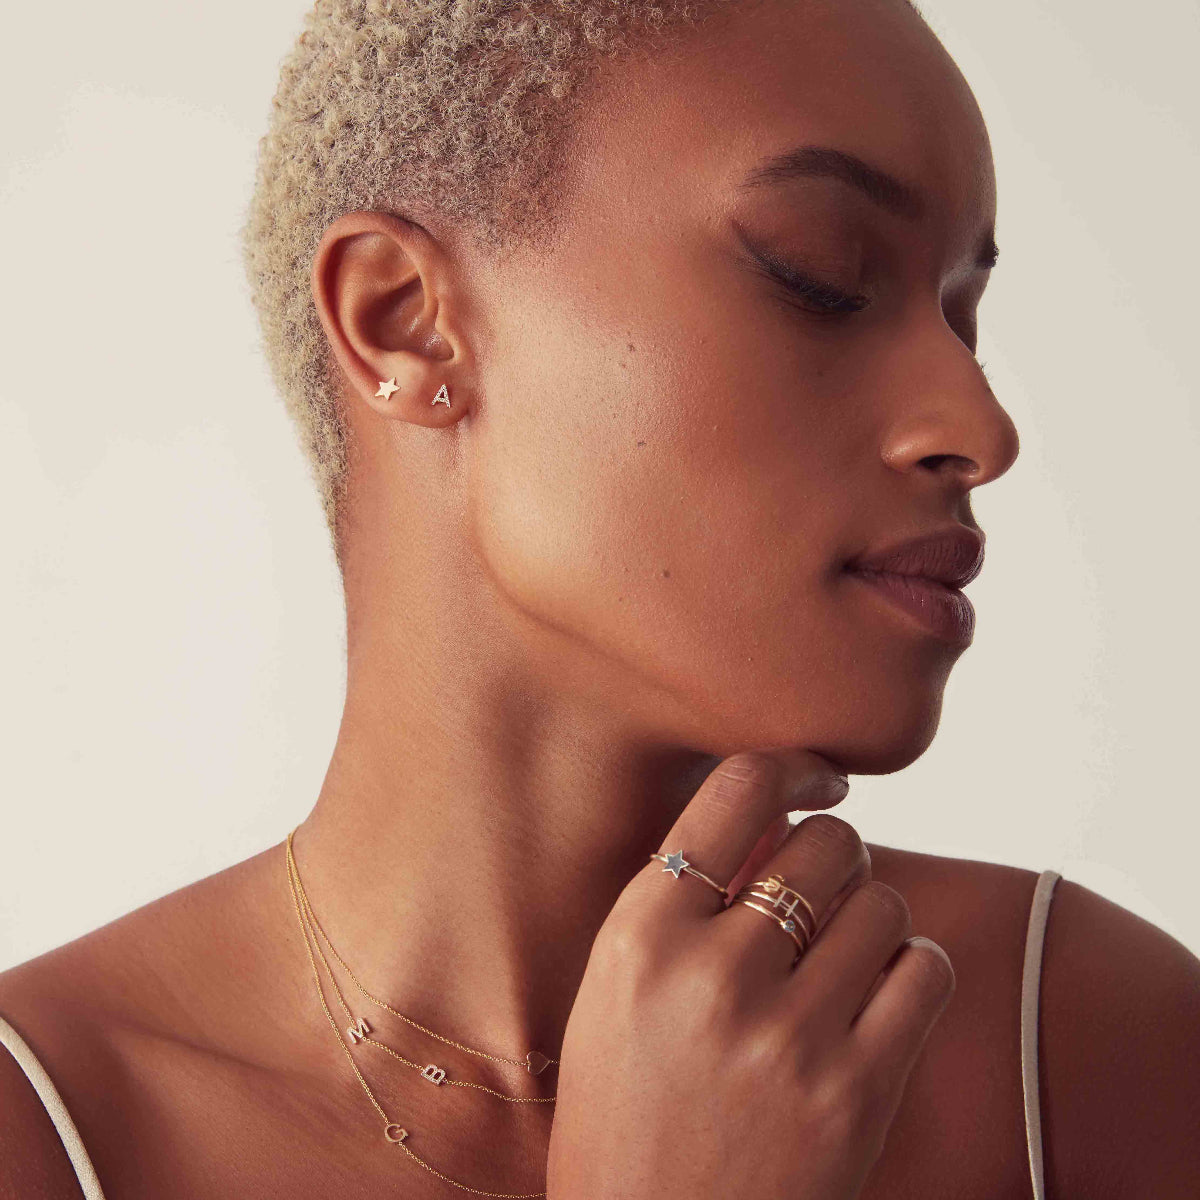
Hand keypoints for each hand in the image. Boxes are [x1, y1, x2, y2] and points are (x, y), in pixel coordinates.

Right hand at [545, 749, 954, 1199]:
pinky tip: (881, 991)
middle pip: (826, 842)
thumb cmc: (626, 1114)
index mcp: (639, 939)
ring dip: (872, 915)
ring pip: (882, 902)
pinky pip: (926, 970)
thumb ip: (680, 903)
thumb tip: (772, 818)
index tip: (817, 779)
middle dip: (836, 853)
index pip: (736, 791)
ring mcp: (789, 1036)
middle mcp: (713, 976)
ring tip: (846, 951)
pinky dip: (912, 967)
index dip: (792, 768)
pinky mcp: (857, 1094)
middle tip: (825, 886)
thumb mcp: (615, 993)